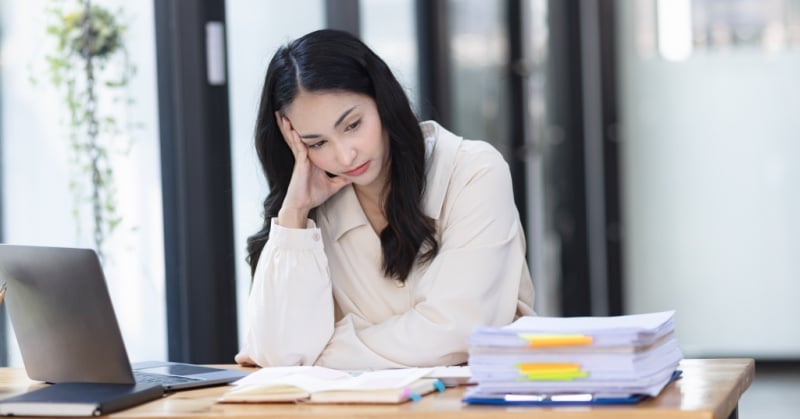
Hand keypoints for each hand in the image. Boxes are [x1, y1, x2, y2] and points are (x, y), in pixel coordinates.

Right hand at [276, 112, 350, 227]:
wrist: (303, 205)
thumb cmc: (314, 195)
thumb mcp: (333, 185)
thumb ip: (342, 179)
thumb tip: (353, 176)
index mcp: (312, 159)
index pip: (311, 140)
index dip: (310, 130)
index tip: (313, 117)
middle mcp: (305, 156)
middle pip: (299, 136)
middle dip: (296, 124)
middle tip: (291, 109)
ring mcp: (301, 159)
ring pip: (295, 138)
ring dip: (290, 127)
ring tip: (285, 114)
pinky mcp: (299, 163)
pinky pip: (297, 147)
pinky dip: (294, 137)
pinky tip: (292, 128)